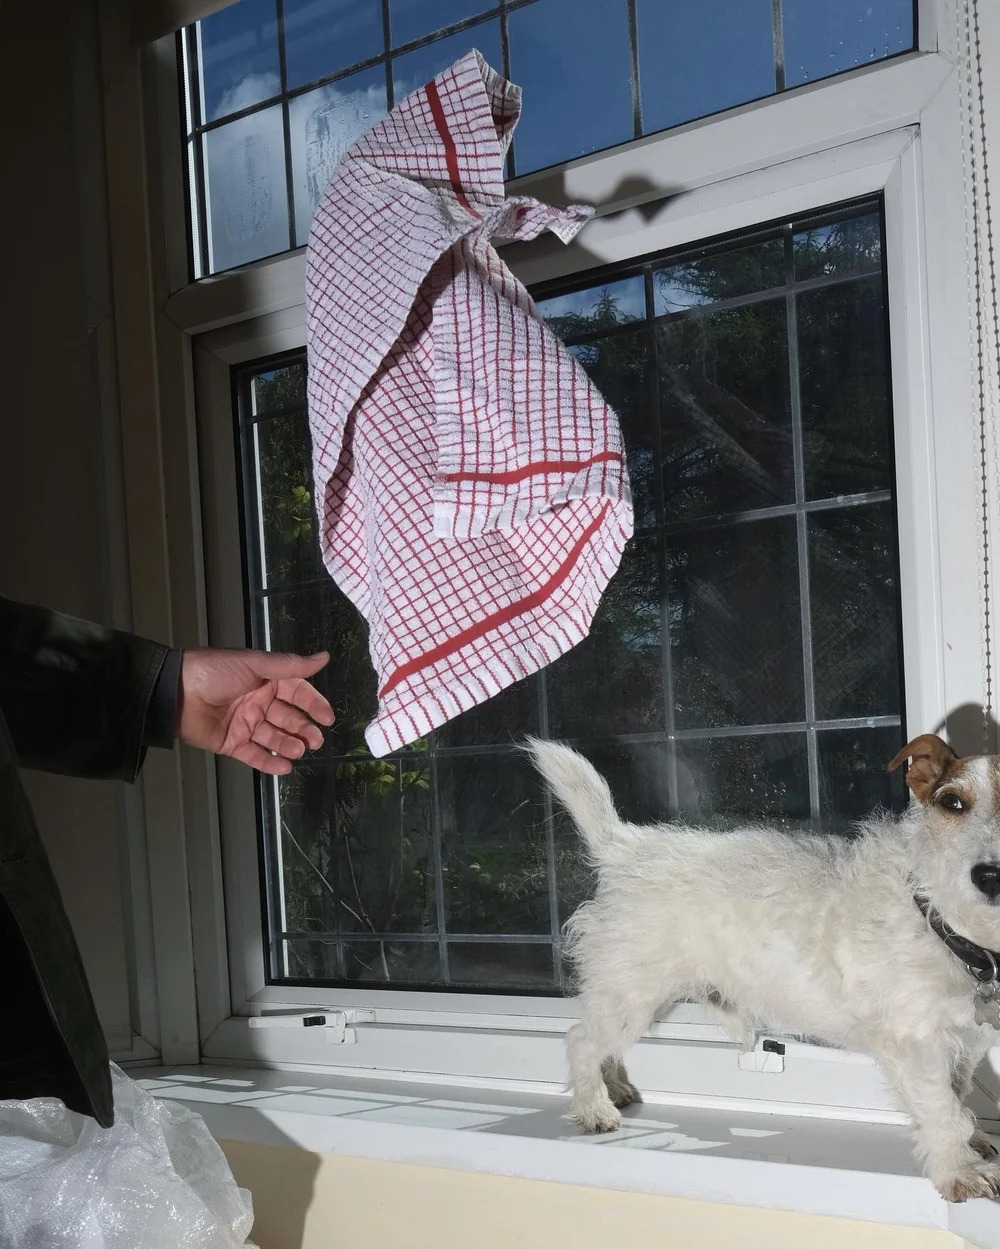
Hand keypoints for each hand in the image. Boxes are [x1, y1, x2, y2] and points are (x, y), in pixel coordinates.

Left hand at [177, 648, 333, 774]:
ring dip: (289, 745)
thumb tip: (325, 657)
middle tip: (315, 741)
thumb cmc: (217, 672)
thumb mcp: (256, 664)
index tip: (328, 718)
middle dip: (304, 729)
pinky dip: (270, 762)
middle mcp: (258, 702)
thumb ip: (291, 665)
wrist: (177, 692)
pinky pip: (254, 755)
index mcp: (266, 680)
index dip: (314, 705)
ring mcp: (245, 724)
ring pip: (274, 738)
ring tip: (299, 750)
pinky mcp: (232, 743)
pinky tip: (285, 767)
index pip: (298, 693)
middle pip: (289, 718)